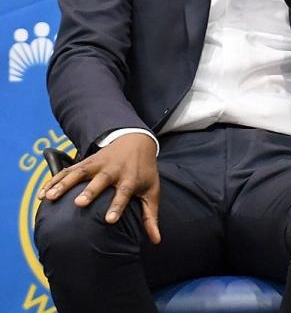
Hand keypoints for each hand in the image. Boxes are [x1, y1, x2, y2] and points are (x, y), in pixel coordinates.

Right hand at [38, 133, 160, 243]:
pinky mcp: (86, 162)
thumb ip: (150, 216)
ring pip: (79, 173)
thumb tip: (156, 240)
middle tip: (78, 204)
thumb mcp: (151, 191)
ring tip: (49, 197)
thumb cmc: (144, 172)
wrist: (136, 142)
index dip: (118, 206)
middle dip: (89, 191)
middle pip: (101, 181)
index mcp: (131, 178)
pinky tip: (42, 194)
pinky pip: (67, 170)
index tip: (110, 220)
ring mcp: (98, 164)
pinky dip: (54, 180)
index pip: (124, 193)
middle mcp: (114, 170)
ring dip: (64, 184)